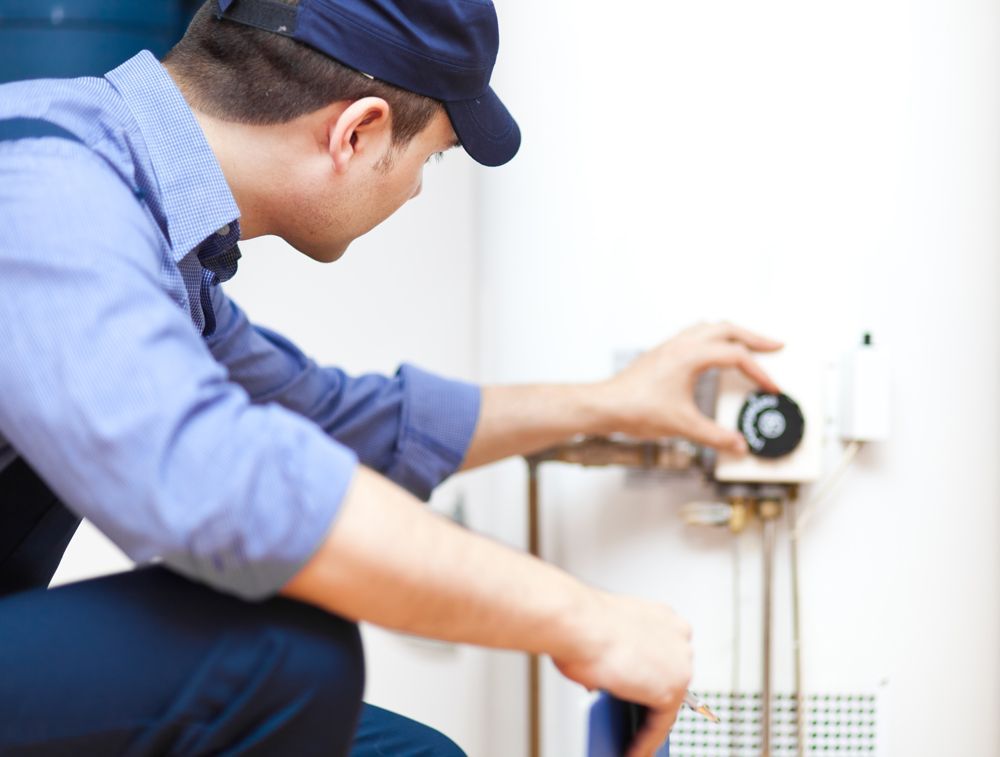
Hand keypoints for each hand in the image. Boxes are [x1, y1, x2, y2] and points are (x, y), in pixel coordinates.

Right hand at [553, 592, 692, 756]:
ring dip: (648, 723)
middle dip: (652, 699)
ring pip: (667, 703)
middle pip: (669, 677)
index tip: (646, 690)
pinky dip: (645, 741)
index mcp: (663, 617)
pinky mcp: (671, 690)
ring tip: (633, 741)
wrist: (576, 623)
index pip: (664, 653)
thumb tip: (610, 680)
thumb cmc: (580, 622)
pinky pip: (660, 725)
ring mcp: (679, 663)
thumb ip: (616, 657)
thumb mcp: (603, 636)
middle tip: (636, 720)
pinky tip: (632, 751)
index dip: (653, 674)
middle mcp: (678, 636)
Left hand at [598, 321, 782, 453]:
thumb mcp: (683, 426)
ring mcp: (670, 346)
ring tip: (748, 345)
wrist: (605, 405)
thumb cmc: (635, 409)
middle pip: (727, 329)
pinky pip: (694, 334)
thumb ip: (715, 436)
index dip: (759, 373)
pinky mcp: (662, 353)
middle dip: (754, 337)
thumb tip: (738, 445)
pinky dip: (713, 338)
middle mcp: (681, 344)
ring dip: (732, 333)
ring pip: (709, 327)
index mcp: (690, 356)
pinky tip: (714, 353)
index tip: (771, 388)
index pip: (736, 357)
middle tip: (775, 346)